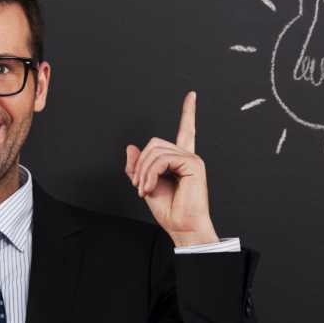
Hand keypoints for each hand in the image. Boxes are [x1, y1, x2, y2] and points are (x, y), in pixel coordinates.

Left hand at [125, 91, 218, 246]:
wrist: (182, 227)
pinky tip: (150, 187)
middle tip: (137, 185)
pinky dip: (150, 173)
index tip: (191, 95)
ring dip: (143, 172)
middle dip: (141, 164)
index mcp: (180, 159)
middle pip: (155, 143)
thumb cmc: (169, 210)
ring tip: (143, 189)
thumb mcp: (145, 184)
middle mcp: (188, 156)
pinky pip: (162, 159)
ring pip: (155, 151)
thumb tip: (131, 147)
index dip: (188, 112)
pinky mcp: (193, 164)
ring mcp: (192, 159)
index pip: (186, 130)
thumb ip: (138, 165)